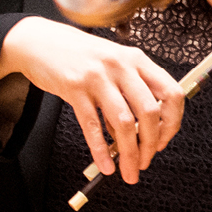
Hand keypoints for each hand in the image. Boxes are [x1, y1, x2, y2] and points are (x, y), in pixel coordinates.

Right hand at [0, 16, 182, 183]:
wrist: (39, 41)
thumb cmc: (79, 54)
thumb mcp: (114, 63)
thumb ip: (131, 91)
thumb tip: (142, 130)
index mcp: (137, 60)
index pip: (171, 93)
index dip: (172, 121)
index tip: (163, 140)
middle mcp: (122, 66)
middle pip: (150, 112)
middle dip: (150, 144)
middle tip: (145, 162)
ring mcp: (98, 77)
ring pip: (124, 123)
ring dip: (129, 153)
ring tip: (128, 170)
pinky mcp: (74, 88)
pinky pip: (92, 126)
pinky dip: (101, 150)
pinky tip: (105, 164)